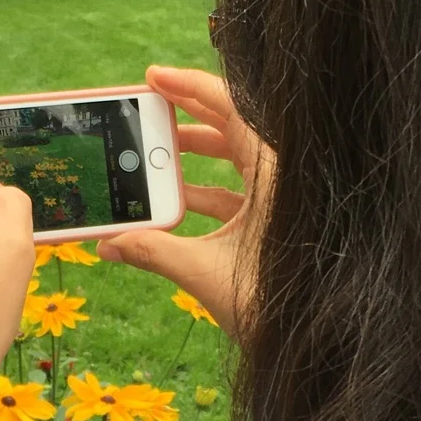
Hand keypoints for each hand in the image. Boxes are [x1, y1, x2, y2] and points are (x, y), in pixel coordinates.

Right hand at [96, 65, 268, 340]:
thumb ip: (152, 252)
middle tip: (146, 108)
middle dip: (184, 119)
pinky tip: (169, 202)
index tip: (153, 77)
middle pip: (228, 131)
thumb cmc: (273, 307)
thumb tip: (109, 243)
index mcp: (272, 176)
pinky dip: (201, 194)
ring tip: (151, 153)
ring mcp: (275, 204)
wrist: (311, 342)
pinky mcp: (270, 226)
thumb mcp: (204, 273)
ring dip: (190, 159)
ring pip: (230, 165)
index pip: (230, 111)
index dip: (190, 87)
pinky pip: (233, 196)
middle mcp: (278, 182)